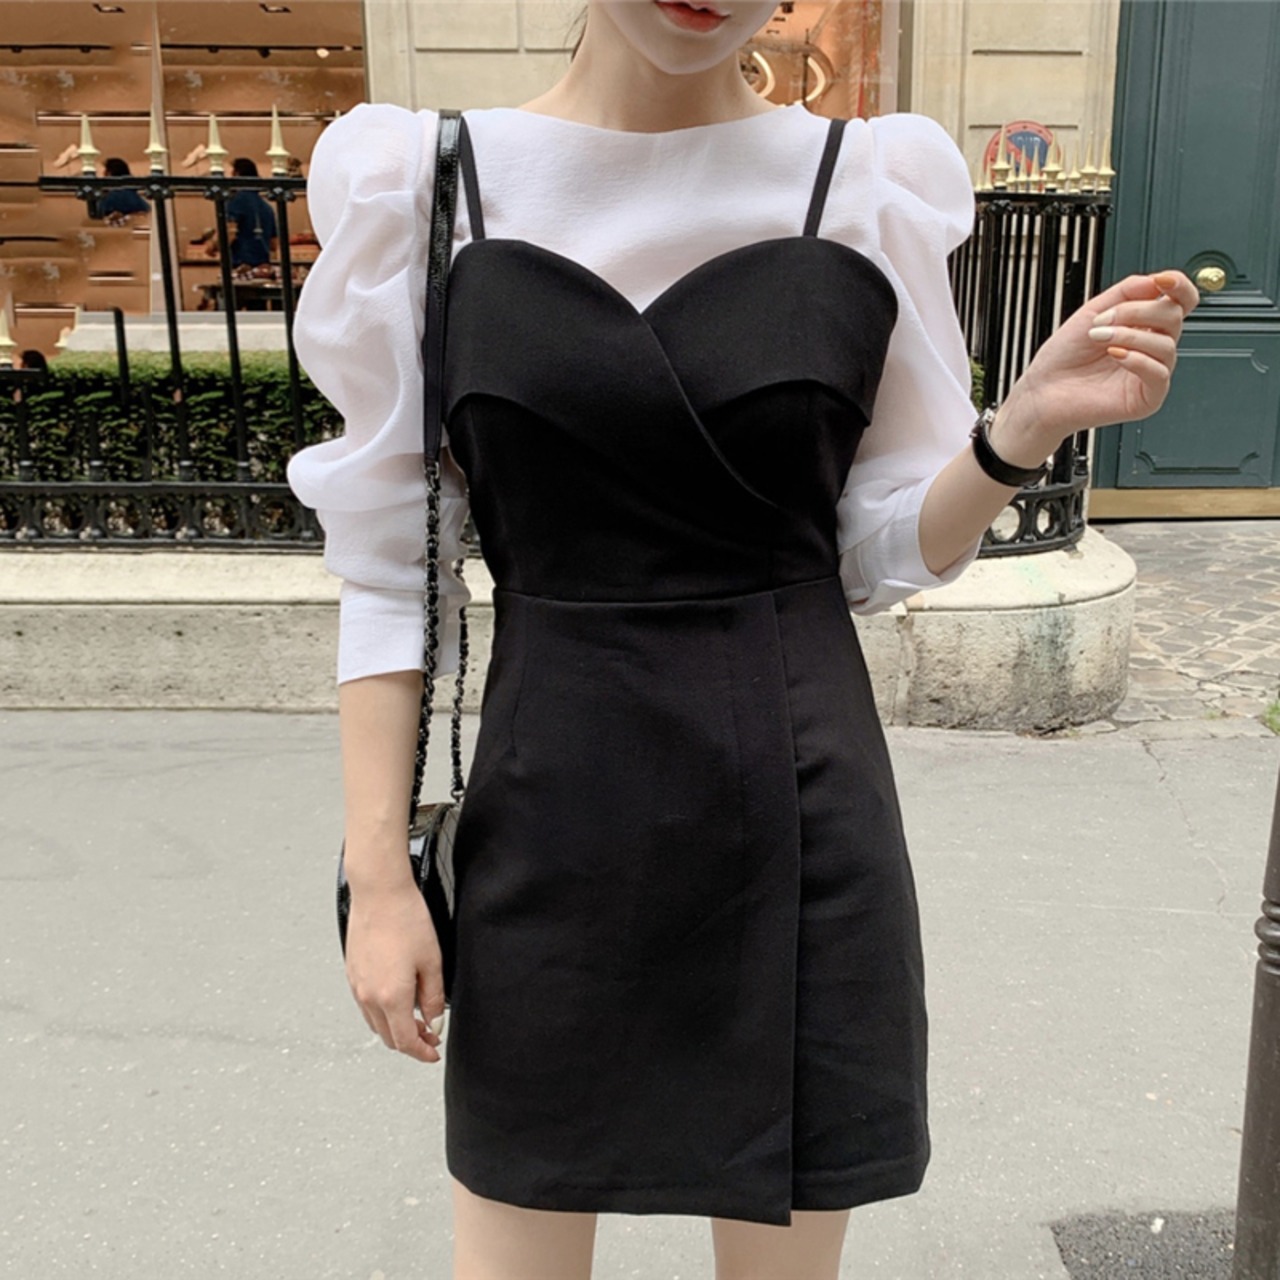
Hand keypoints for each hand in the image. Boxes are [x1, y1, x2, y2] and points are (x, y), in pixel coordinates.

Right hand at [345, 882, 446, 1063]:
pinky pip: (366, 1005)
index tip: (433, 1052)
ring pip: (375, 1022)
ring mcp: (357, 985)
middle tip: (430, 1036)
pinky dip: (383, 1012)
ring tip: (417, 1018)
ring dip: (395, 1027)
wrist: (379, 892)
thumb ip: (433, 997)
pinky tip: (398, 1000)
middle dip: (411, 1042)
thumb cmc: (406, 919)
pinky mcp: (352, 973)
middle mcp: (369, 996)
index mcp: (391, 997)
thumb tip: (434, 1021)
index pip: (405, 1041)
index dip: (422, 1052)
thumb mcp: (431, 961)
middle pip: (388, 1037)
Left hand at [993, 269, 1201, 459]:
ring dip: (1130, 335)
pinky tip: (1115, 355)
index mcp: (1144, 326)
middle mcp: (1151, 348)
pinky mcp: (1147, 398)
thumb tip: (1157, 281)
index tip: (1162, 280)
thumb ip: (1127, 292)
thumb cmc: (1062, 358)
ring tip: (1099, 338)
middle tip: (1103, 320)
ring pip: (1166, 345)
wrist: (1042, 391)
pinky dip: (1137, 360)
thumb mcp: (1093, 312)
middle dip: (1138, 311)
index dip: (1179, 286)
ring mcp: (1151, 373)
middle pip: (1174, 317)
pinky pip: (1159, 374)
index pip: (1180, 301)